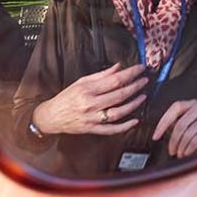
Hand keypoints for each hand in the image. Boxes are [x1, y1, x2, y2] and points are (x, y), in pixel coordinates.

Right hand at [32, 63, 147, 135]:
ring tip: (143, 97)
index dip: (130, 74)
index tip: (139, 69)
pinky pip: (112, 129)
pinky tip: (135, 120)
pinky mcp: (92, 129)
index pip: (114, 80)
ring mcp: (92, 118)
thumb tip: (118, 67)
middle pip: (119, 95)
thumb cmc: (66, 98)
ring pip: (118, 112)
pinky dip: (125, 126)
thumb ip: (101, 75)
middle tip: (144, 80)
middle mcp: (90, 104)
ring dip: (133, 104)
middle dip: (135, 86)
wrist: (51, 116)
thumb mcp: (81, 82)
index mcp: (87, 89)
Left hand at [152, 98, 196, 157]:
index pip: (176, 107)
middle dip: (174, 139)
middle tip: (171, 151)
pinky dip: (190, 148)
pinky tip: (187, 153)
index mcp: (193, 103)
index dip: (163, 122)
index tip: (156, 136)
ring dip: (182, 146)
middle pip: (182, 122)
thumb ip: (173, 124)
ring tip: (180, 154)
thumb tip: (157, 133)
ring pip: (189, 132)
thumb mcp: (184, 126)